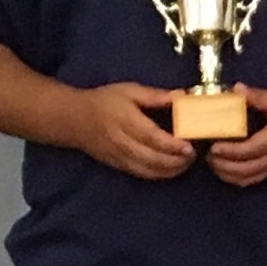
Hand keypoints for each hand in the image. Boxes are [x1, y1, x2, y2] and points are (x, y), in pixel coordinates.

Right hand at [73, 84, 194, 179]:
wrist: (73, 119)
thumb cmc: (103, 101)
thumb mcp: (129, 91)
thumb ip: (155, 96)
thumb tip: (181, 96)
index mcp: (125, 121)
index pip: (151, 137)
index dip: (172, 145)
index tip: (189, 146)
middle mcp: (122, 142)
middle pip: (152, 158)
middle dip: (176, 161)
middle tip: (193, 155)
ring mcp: (119, 157)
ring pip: (148, 170)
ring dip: (170, 170)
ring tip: (186, 162)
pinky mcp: (117, 166)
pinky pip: (141, 174)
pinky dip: (159, 174)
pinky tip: (172, 169)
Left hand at [207, 85, 266, 187]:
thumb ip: (258, 96)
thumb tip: (235, 89)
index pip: (250, 150)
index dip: (229, 151)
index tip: (213, 145)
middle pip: (245, 169)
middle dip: (223, 165)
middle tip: (208, 153)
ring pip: (247, 179)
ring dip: (226, 174)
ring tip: (214, 161)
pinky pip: (252, 180)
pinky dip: (235, 178)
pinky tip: (225, 169)